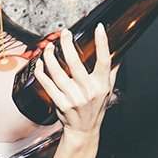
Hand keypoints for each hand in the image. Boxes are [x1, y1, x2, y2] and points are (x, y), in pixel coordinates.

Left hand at [34, 25, 117, 146]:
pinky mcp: (61, 104)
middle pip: (76, 63)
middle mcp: (88, 91)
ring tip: (49, 47)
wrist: (84, 130)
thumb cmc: (96, 107)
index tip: (99, 28)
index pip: (104, 61)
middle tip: (64, 33)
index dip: (102, 43)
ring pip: (58, 72)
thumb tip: (117, 52)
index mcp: (101, 85)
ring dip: (50, 56)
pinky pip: (47, 84)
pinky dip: (41, 72)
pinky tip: (40, 62)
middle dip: (67, 44)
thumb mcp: (108, 89)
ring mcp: (73, 98)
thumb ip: (111, 70)